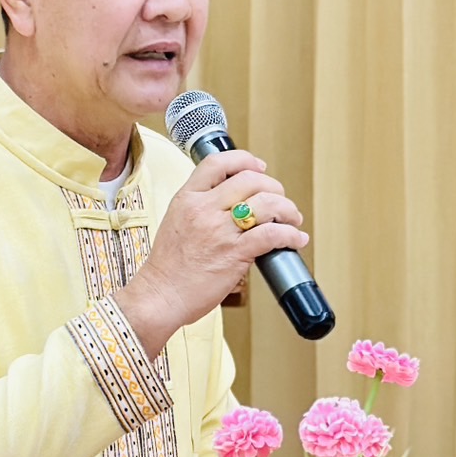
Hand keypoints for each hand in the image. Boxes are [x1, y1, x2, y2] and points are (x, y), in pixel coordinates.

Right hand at [114, 150, 309, 356]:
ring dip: (287, 209)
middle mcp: (204, 209)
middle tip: (280, 200)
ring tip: (292, 220)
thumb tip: (234, 204)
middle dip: (274, 187)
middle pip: (250, 179)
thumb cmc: (168, 267)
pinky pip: (272, 234)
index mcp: (187, 198)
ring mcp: (219, 231)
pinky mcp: (234, 253)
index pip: (218, 162)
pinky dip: (290, 235)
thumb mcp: (176, 222)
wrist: (160, 296)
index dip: (244, 160)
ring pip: (266, 203)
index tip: (259, 167)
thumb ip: (201, 208)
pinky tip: (295, 239)